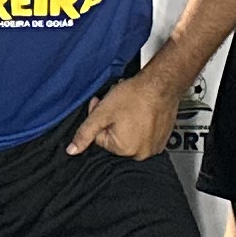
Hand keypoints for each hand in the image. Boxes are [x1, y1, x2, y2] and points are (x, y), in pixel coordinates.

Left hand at [66, 60, 187, 161]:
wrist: (162, 84)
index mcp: (125, 150)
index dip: (99, 119)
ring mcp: (154, 146)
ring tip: (131, 107)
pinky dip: (141, 124)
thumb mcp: (102, 112)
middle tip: (117, 106)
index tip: (104, 106)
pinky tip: (141, 111)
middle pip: (115, 138)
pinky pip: (145, 134)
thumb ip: (85, 132)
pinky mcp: (163, 139)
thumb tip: (72, 150)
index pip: (100, 138)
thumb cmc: (136, 95)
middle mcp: (142, 153)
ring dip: (126, 122)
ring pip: (129, 135)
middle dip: (112, 122)